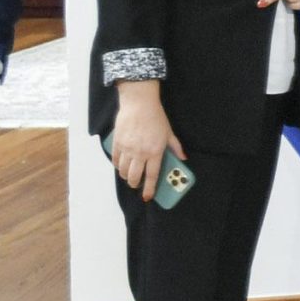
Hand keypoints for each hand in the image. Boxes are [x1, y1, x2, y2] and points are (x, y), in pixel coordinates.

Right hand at [110, 84, 185, 202]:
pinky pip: (116, 160)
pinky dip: (118, 166)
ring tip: (129, 176)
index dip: (149, 189)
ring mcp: (127, 148)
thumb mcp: (169, 133)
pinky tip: (121, 166)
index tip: (147, 197)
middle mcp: (140, 153)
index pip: (152, 176)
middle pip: (135, 176)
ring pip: (124, 170)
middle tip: (137, 185)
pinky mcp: (117, 143)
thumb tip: (183, 158)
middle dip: (135, 184)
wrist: (139, 103)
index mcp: (154, 152)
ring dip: (126, 176)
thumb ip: (175, 147)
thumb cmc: (156, 118)